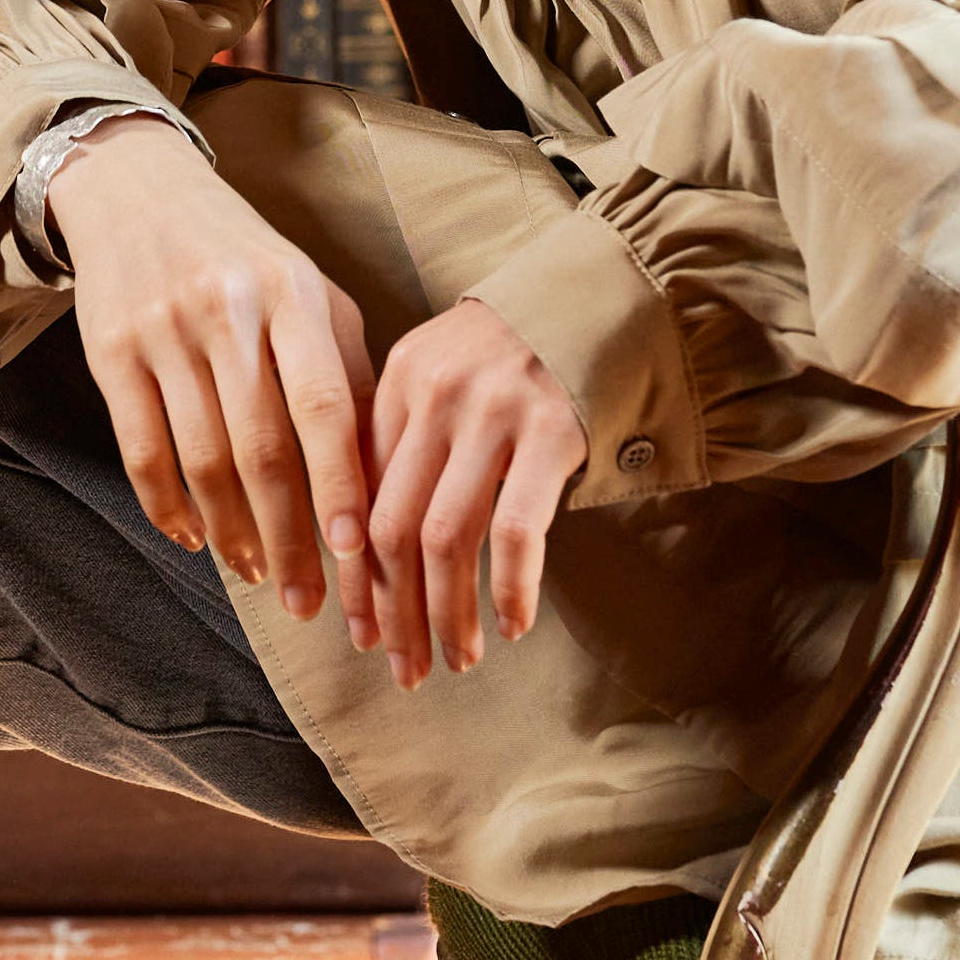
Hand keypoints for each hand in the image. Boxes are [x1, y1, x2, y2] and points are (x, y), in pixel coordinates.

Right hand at [49, 117, 374, 635]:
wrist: (140, 192)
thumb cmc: (246, 258)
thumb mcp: (309, 293)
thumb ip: (345, 375)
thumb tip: (379, 479)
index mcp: (293, 294)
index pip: (324, 405)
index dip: (340, 485)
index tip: (358, 553)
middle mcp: (228, 310)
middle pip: (262, 449)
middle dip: (290, 537)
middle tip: (311, 600)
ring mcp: (164, 330)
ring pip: (202, 460)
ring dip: (233, 532)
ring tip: (258, 575)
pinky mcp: (109, 351)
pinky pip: (142, 450)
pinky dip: (168, 507)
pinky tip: (195, 538)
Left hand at [364, 298, 587, 688]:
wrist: (601, 292)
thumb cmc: (515, 348)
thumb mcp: (441, 369)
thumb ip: (404, 437)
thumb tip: (370, 549)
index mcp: (397, 382)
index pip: (360, 498)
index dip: (358, 577)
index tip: (362, 632)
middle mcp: (435, 395)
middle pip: (391, 528)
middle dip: (394, 611)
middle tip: (405, 667)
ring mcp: (493, 412)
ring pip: (445, 539)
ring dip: (447, 614)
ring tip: (458, 660)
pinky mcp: (552, 429)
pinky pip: (515, 529)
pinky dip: (509, 588)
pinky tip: (514, 625)